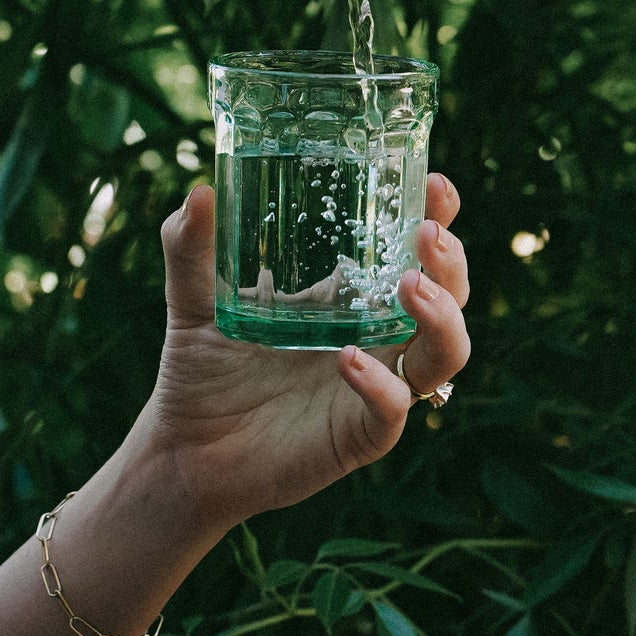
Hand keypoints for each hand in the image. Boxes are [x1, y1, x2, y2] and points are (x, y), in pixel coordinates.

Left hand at [141, 174, 470, 533]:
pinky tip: (348, 360)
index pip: (416, 250)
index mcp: (353, 296)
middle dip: (451, 261)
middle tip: (427, 233)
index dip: (437, 216)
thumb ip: (190, 248)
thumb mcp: (194, 299)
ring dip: (442, 317)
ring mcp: (378, 386)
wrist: (185, 452)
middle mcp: (379, 338)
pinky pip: (393, 410)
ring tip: (411, 287)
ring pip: (446, 353)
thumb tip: (199, 193)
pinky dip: (380, 385)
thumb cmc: (202, 370)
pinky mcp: (361, 435)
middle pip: (450, 294)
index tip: (434, 183)